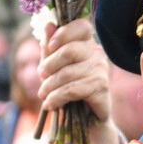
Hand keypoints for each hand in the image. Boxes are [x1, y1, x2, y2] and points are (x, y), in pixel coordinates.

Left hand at [38, 18, 119, 143]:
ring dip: (49, 86)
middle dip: (49, 65)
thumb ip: (51, 48)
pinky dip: (56, 98)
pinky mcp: (101, 88)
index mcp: (87, 43)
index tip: (51, 45)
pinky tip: (50, 104)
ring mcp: (101, 70)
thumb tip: (48, 25)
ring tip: (43, 95)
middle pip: (69, 51)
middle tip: (41, 77)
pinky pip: (72, 90)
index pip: (82, 26)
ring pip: (67, 73)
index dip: (65, 32)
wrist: (87, 118)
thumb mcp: (56, 67)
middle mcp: (97, 54)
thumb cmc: (70, 87)